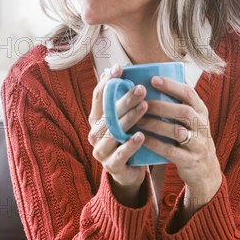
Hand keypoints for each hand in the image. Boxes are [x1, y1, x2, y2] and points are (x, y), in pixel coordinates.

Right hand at [88, 64, 148, 206]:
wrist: (130, 171)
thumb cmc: (128, 138)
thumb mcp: (124, 119)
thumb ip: (122, 100)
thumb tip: (125, 69)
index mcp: (96, 119)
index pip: (98, 96)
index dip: (107, 82)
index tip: (119, 68)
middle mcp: (95, 133)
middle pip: (108, 113)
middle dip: (124, 99)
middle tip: (141, 88)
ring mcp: (101, 151)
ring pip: (113, 132)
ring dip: (129, 118)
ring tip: (144, 107)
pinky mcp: (111, 166)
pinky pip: (120, 154)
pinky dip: (130, 144)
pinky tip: (141, 135)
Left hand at [137, 76, 221, 218]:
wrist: (205, 170)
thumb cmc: (191, 138)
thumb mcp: (191, 120)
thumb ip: (177, 104)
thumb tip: (150, 81)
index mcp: (201, 111)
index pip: (189, 93)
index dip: (171, 85)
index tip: (153, 79)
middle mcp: (202, 125)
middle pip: (184, 111)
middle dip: (161, 105)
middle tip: (141, 102)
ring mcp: (198, 144)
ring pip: (177, 131)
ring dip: (156, 124)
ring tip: (138, 120)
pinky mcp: (190, 160)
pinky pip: (171, 151)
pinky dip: (155, 144)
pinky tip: (142, 139)